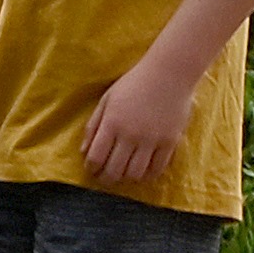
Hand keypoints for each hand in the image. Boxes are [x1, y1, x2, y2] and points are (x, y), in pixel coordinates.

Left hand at [81, 58, 191, 191]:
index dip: (91, 168)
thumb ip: (94, 125)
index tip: (91, 170)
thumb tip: (84, 151)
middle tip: (105, 178)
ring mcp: (151, 140)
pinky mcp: (170, 142)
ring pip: (135, 174)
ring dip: (126, 178)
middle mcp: (131, 134)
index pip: (96, 156)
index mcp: (112, 123)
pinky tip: (143, 172)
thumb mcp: (107, 99)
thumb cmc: (134, 83)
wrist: (168, 74)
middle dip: (106, 178)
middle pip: (114, 170)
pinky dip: (148, 175)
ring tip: (123, 175)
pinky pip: (158, 169)